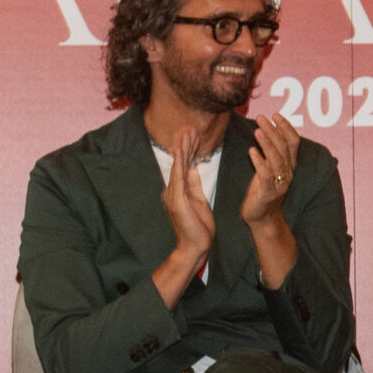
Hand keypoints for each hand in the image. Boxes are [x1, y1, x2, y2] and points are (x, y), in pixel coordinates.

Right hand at [160, 125, 215, 277]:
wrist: (195, 246)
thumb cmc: (198, 226)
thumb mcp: (199, 200)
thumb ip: (194, 184)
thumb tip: (193, 168)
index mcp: (179, 190)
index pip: (184, 164)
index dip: (188, 148)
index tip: (193, 133)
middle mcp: (173, 190)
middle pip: (179, 162)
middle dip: (185, 144)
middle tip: (189, 126)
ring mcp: (173, 194)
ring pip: (178, 166)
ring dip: (182, 148)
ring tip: (186, 131)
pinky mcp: (177, 200)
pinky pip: (178, 178)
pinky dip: (180, 163)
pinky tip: (182, 151)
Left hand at [239, 113, 301, 228]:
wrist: (262, 218)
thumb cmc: (262, 191)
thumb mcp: (268, 168)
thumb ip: (270, 152)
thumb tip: (264, 131)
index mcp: (289, 165)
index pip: (293, 142)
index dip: (286, 127)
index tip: (275, 114)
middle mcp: (288, 172)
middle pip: (284, 147)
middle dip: (273, 130)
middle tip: (261, 117)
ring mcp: (279, 183)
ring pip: (276, 159)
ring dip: (267, 143)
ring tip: (257, 130)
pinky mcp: (268, 193)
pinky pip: (266, 175)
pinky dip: (259, 162)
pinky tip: (251, 151)